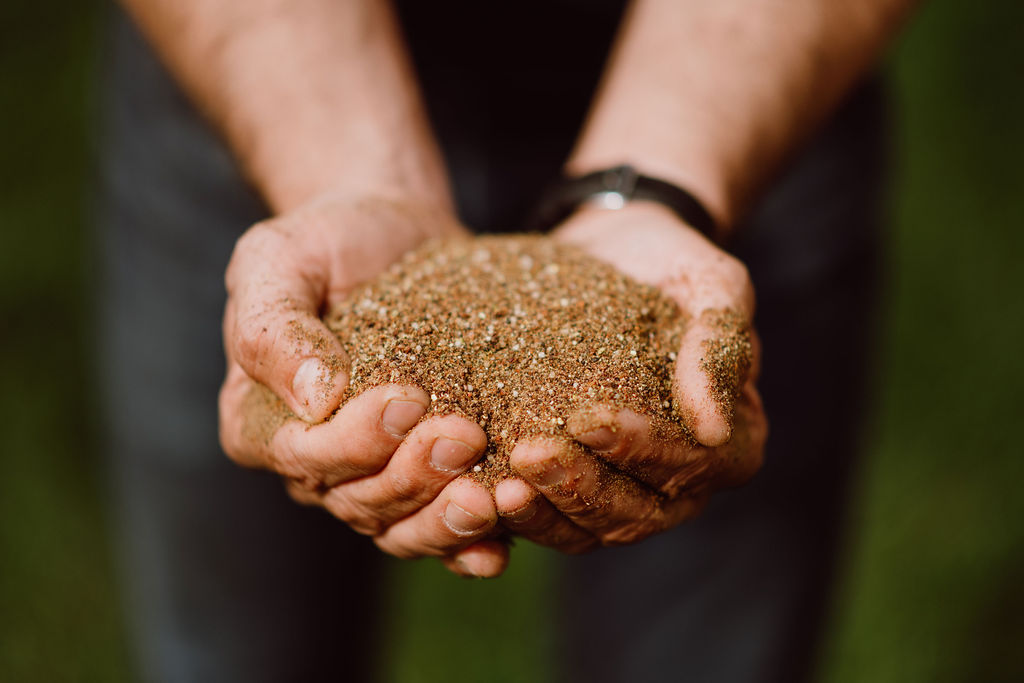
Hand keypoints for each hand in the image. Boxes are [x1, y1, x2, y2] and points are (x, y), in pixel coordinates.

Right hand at [217, 194, 508, 576]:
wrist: (393, 233)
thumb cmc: (326, 240)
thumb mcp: (278, 259)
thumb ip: (275, 326)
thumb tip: (313, 398)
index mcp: (259, 422)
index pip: (302, 456)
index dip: (354, 442)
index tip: (408, 400)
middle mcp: (313, 463)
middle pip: (358, 500)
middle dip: (413, 476)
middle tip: (465, 435)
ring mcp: (374, 473)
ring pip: (402, 527)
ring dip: (447, 521)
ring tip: (496, 496)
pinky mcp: (429, 472)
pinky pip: (442, 530)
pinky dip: (470, 545)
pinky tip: (503, 543)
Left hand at [493, 202, 766, 551]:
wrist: (609, 249)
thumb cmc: (670, 261)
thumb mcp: (712, 283)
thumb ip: (718, 345)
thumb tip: (714, 428)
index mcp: (730, 440)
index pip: (693, 464)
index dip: (642, 450)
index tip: (589, 419)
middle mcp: (683, 480)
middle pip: (637, 512)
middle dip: (581, 489)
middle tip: (527, 456)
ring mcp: (625, 489)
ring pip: (589, 528)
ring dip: (544, 513)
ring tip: (497, 487)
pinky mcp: (574, 482)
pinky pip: (549, 516)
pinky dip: (517, 513)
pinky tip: (477, 490)